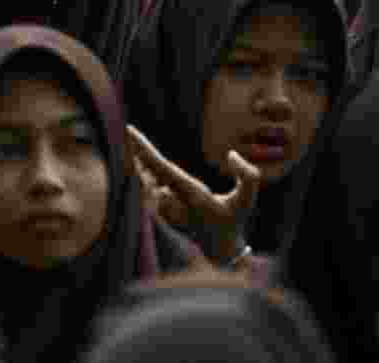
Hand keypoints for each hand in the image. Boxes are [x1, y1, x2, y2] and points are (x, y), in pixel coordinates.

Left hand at [126, 124, 260, 262]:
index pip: (163, 168)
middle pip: (151, 171)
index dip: (146, 151)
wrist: (220, 248)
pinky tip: (141, 160)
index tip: (132, 134)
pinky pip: (151, 188)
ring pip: (148, 180)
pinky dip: (146, 173)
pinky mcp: (162, 212)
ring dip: (142, 162)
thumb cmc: (235, 219)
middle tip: (129, 130)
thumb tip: (231, 154)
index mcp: (192, 194)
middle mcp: (174, 201)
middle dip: (140, 150)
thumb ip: (248, 175)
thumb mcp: (249, 199)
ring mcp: (166, 209)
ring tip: (135, 142)